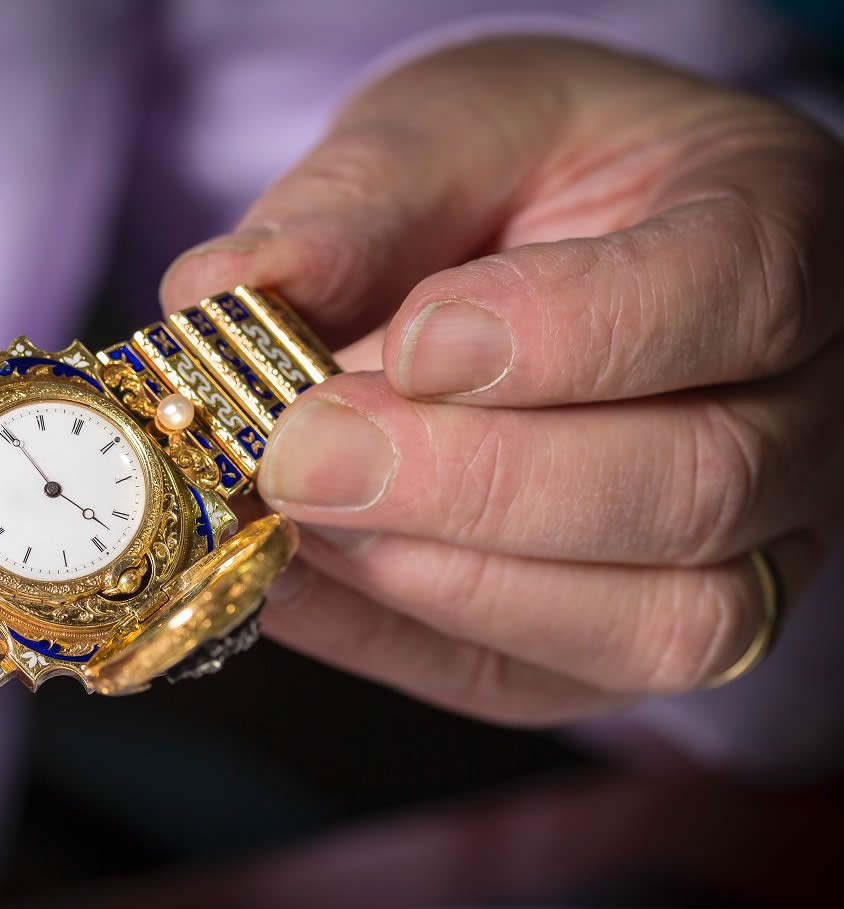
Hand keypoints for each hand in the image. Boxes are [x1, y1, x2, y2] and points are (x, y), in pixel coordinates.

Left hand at [162, 37, 843, 724]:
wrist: (547, 247)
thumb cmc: (517, 174)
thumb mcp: (445, 129)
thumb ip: (355, 204)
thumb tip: (219, 293)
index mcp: (776, 230)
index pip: (729, 298)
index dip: (567, 336)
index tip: (412, 342)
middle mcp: (798, 410)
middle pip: (693, 488)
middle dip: (473, 484)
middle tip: (303, 451)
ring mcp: (740, 546)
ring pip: (654, 624)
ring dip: (444, 580)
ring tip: (296, 516)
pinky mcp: (627, 637)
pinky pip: (541, 682)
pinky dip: (397, 641)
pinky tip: (293, 579)